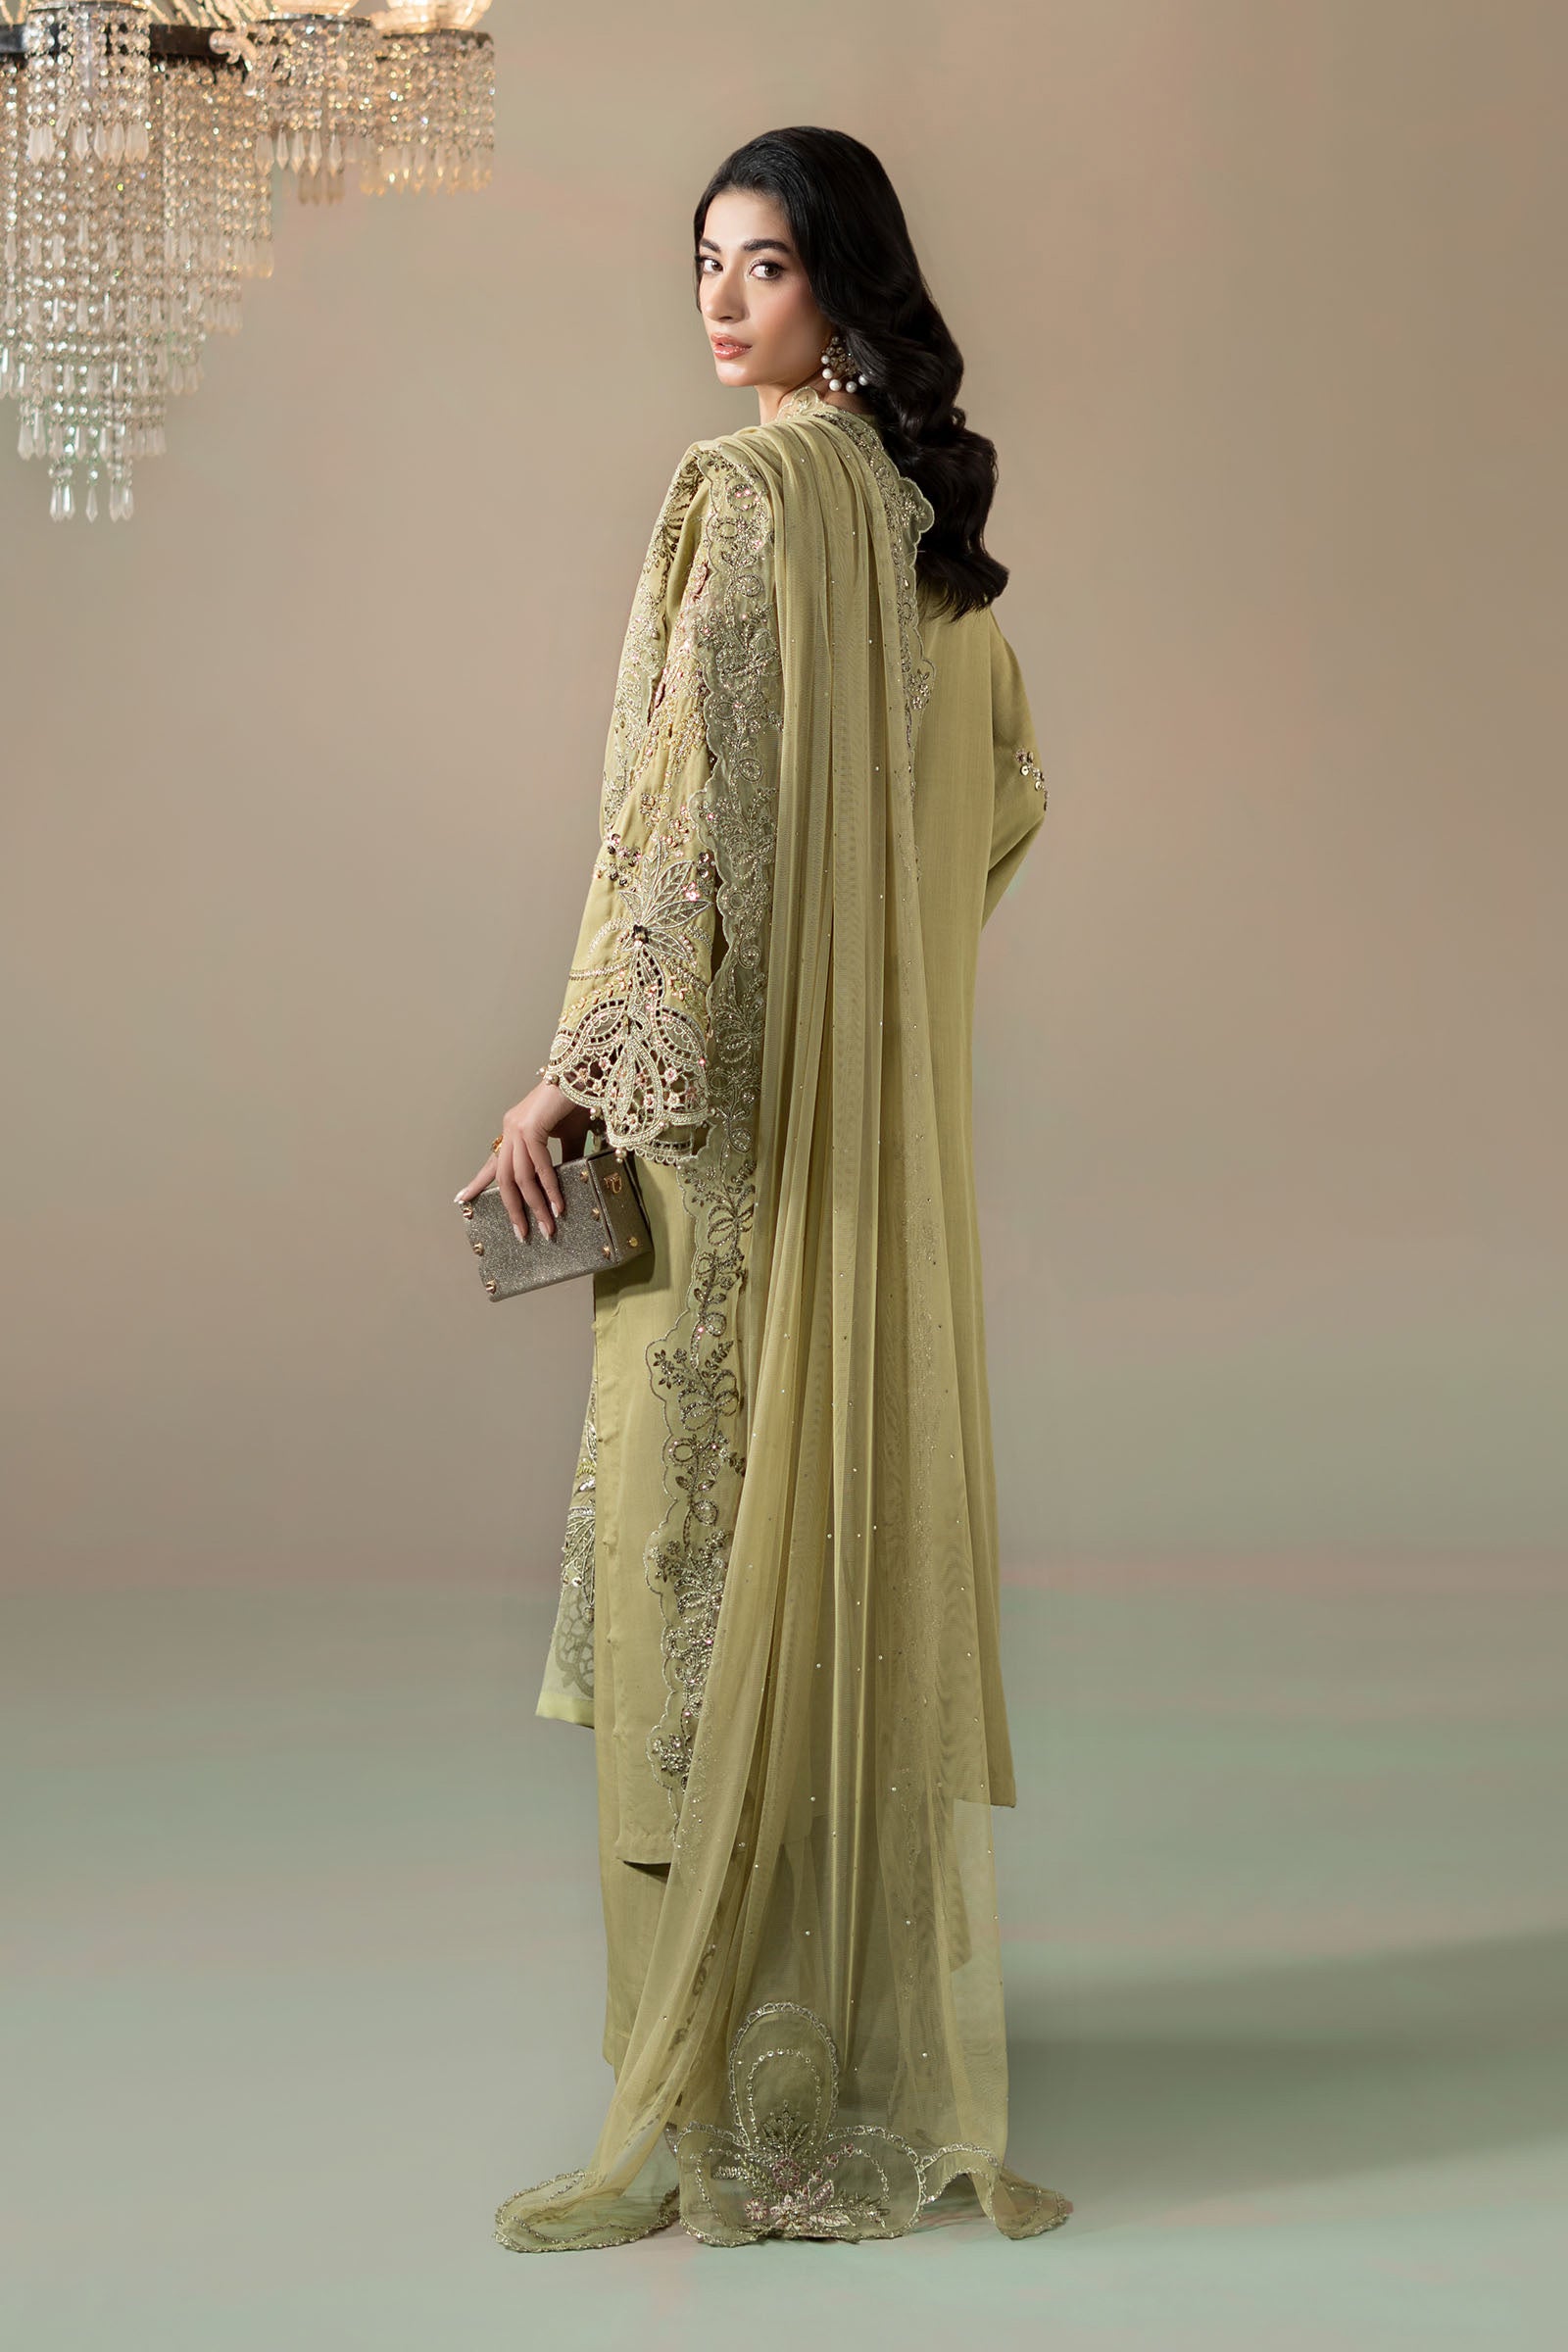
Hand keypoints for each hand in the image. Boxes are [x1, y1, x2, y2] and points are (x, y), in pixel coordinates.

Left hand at [454, 1077, 593, 1241]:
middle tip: (521, 1234)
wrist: (585, 1072)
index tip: (462, 1200)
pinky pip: (538, 1166)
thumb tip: (565, 1183)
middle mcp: (510, 1129)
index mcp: (514, 1130)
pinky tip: (557, 1205)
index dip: (478, 1183)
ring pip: (520, 1176)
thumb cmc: (578, 1101)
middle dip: (512, 1208)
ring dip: (534, 1206)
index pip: (493, 1163)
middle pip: (503, 1177)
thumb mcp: (570, 1136)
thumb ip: (563, 1159)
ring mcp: (518, 1127)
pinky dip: (548, 1188)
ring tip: (546, 1228)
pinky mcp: (531, 1127)